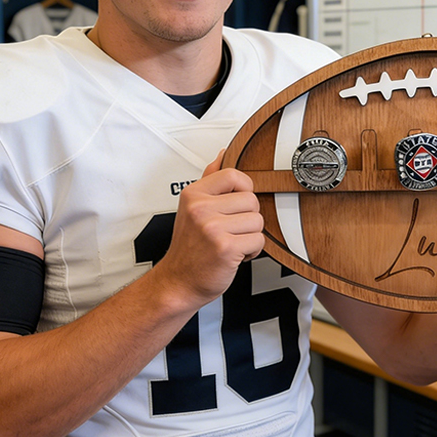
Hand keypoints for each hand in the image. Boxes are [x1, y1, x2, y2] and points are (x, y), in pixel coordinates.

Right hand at [156, 152, 264, 304]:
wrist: (178, 282)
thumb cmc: (189, 247)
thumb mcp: (192, 207)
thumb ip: (209, 179)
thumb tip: (223, 154)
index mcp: (194, 194)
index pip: (234, 175)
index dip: (244, 189)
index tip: (238, 203)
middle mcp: (201, 209)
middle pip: (251, 200)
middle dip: (248, 218)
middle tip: (232, 229)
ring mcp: (212, 228)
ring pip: (257, 221)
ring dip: (251, 235)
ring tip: (233, 241)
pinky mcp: (225, 248)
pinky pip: (258, 241)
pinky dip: (252, 251)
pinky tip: (236, 254)